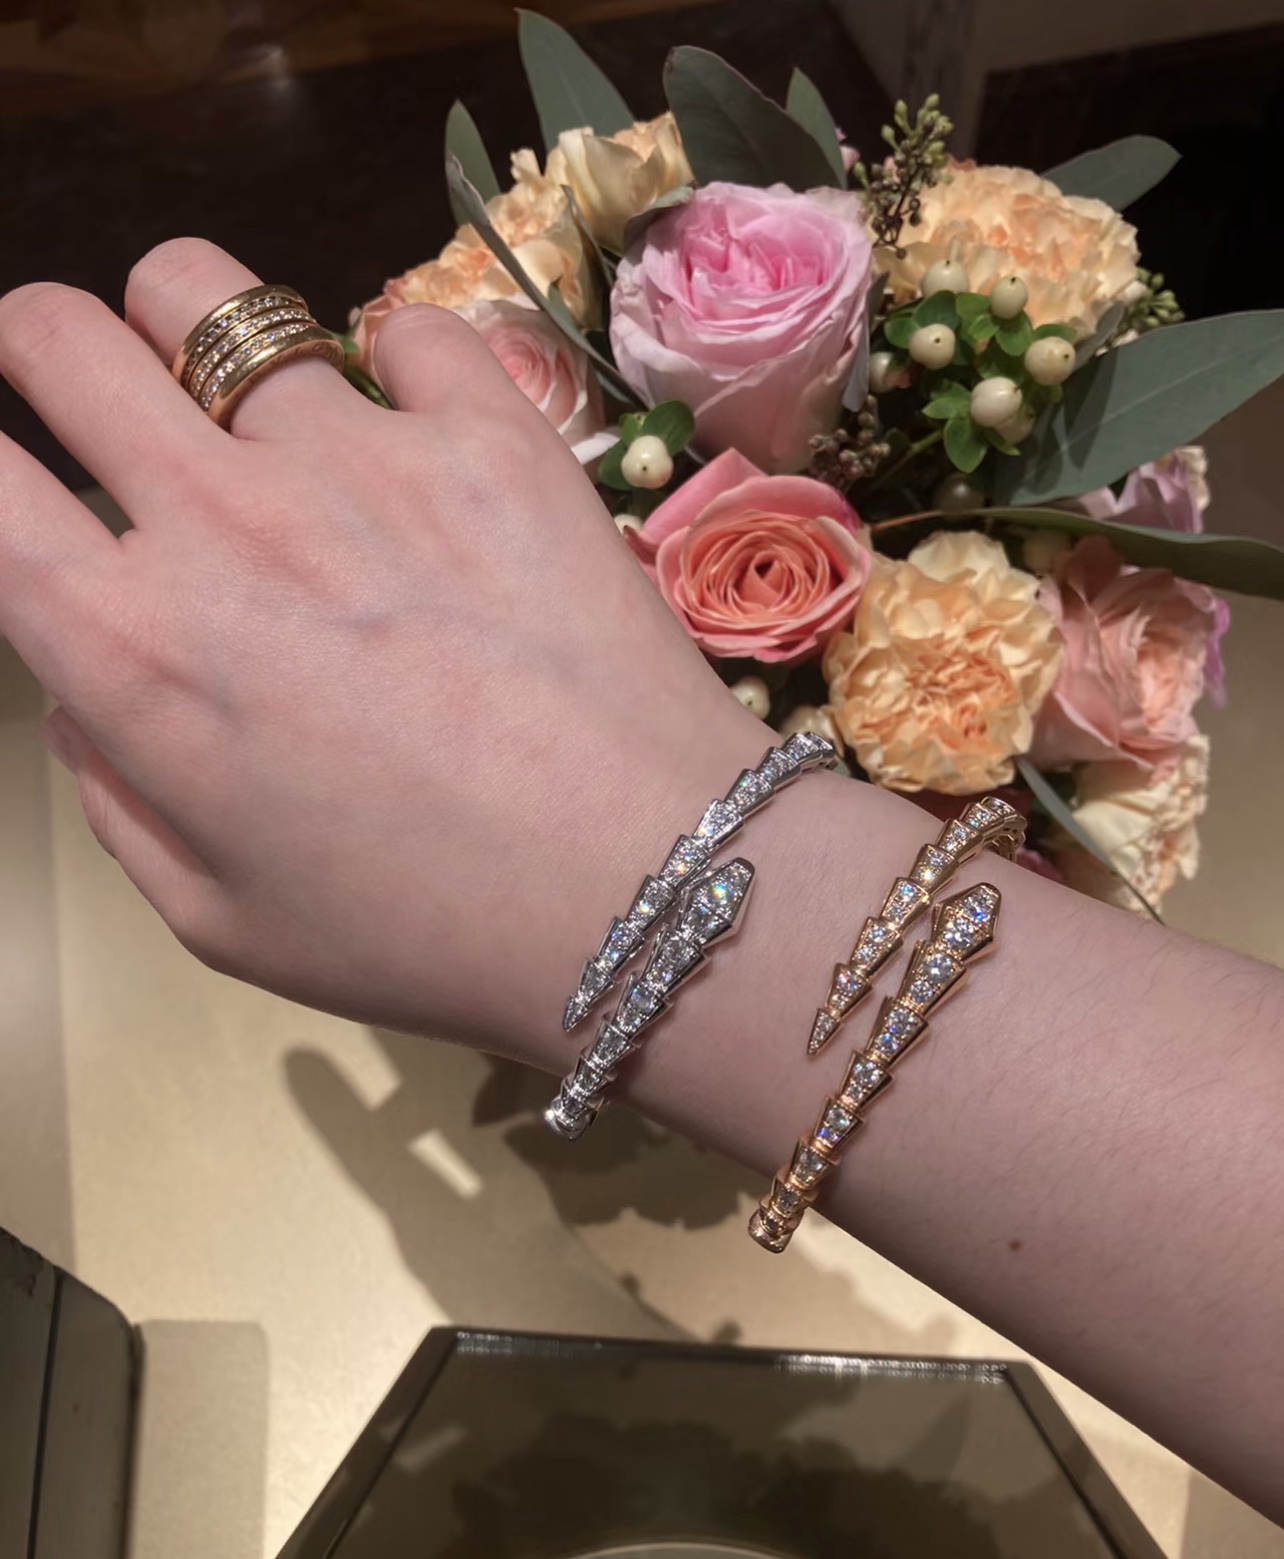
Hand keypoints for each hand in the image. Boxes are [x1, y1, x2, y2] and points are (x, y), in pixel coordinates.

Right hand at [0, 239, 764, 1053]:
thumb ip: (120, 794)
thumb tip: (88, 690)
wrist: (646, 892)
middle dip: (40, 347)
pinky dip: (389, 361)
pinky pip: (405, 329)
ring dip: (195, 328)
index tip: (11, 481)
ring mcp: (362, 455)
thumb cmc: (425, 931)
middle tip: (87, 390)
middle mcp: (221, 519)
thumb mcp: (221, 919)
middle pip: (58, 336)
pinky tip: (413, 424)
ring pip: (212, 294)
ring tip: (242, 389)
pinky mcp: (492, 433)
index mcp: (130, 646)